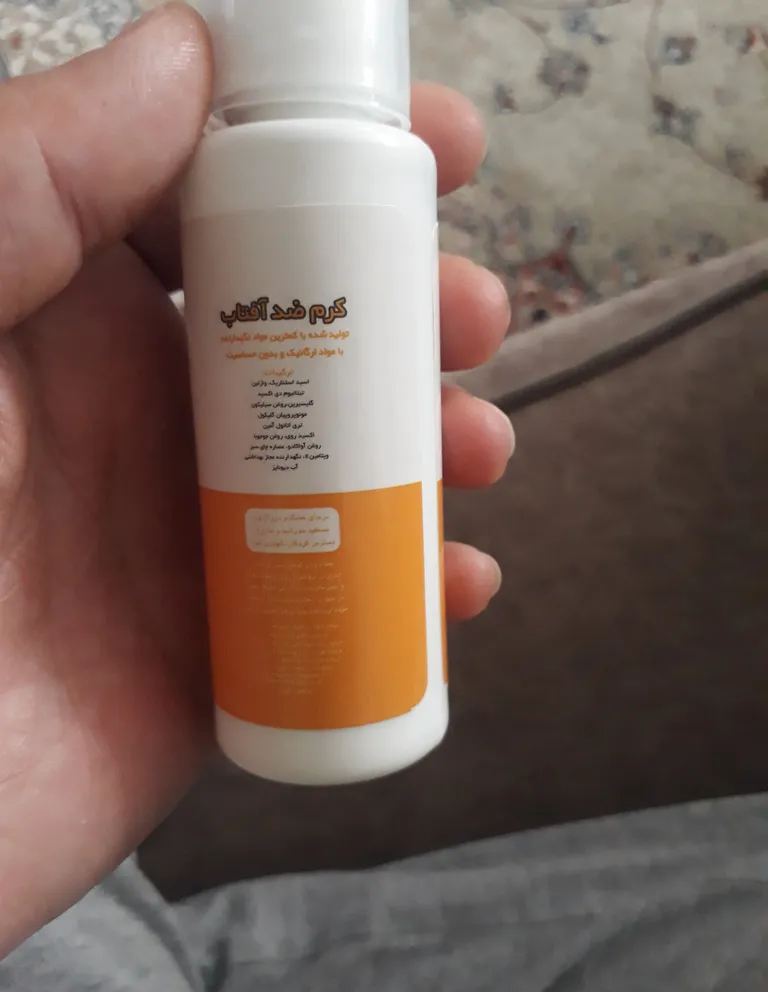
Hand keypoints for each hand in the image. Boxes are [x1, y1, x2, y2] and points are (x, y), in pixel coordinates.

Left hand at [0, 4, 512, 952]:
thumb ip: (32, 177)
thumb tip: (181, 54)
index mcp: (69, 318)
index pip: (223, 209)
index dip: (331, 166)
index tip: (438, 146)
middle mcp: (138, 415)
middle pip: (314, 333)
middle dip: (413, 310)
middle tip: (474, 315)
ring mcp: (188, 535)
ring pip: (350, 461)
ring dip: (435, 441)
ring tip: (476, 450)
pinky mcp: (220, 650)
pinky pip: (345, 600)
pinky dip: (417, 587)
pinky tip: (459, 582)